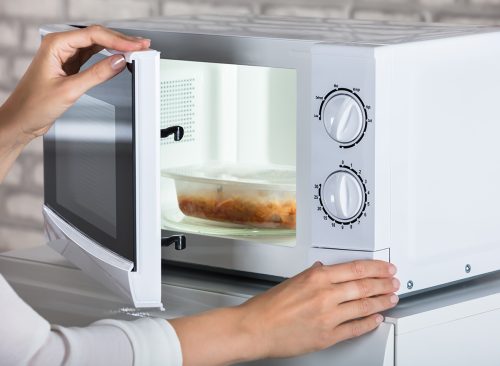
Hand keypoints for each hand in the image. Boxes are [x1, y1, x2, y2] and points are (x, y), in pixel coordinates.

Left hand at [0, 25, 149, 179]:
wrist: (22, 120)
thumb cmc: (33, 104)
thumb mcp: (70, 89)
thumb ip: (97, 74)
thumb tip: (118, 62)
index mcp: (55, 44)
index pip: (94, 35)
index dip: (118, 39)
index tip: (135, 45)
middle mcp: (60, 46)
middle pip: (97, 36)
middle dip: (121, 40)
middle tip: (142, 45)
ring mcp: (66, 56)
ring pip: (97, 45)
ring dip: (117, 47)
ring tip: (136, 49)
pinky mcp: (70, 66)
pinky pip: (93, 56)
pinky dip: (108, 57)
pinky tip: (119, 58)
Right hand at [170, 260, 398, 364]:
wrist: (256, 328)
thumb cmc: (269, 306)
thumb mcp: (292, 281)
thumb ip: (312, 275)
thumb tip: (324, 270)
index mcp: (316, 277)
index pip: (355, 268)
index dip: (375, 268)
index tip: (385, 268)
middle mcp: (325, 295)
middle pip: (363, 286)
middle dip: (383, 283)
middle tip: (393, 282)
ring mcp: (328, 316)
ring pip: (363, 306)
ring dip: (381, 302)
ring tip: (391, 298)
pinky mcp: (327, 336)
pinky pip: (355, 328)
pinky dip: (369, 322)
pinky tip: (376, 318)